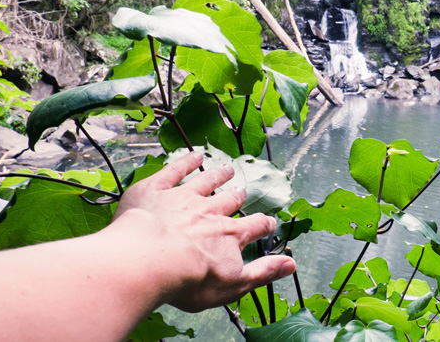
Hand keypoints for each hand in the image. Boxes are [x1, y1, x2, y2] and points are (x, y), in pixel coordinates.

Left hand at [111, 151, 295, 311]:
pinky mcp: (156, 191)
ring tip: (227, 169)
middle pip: (228, 200)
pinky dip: (185, 162)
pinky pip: (174, 171)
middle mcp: (210, 212)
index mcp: (229, 235)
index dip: (263, 225)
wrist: (147, 261)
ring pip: (205, 181)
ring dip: (217, 175)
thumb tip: (292, 264)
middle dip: (237, 196)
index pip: (254, 227)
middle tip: (242, 191)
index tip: (269, 223)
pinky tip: (194, 155)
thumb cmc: (188, 280)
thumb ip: (262, 273)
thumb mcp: (233, 285)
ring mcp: (183, 198)